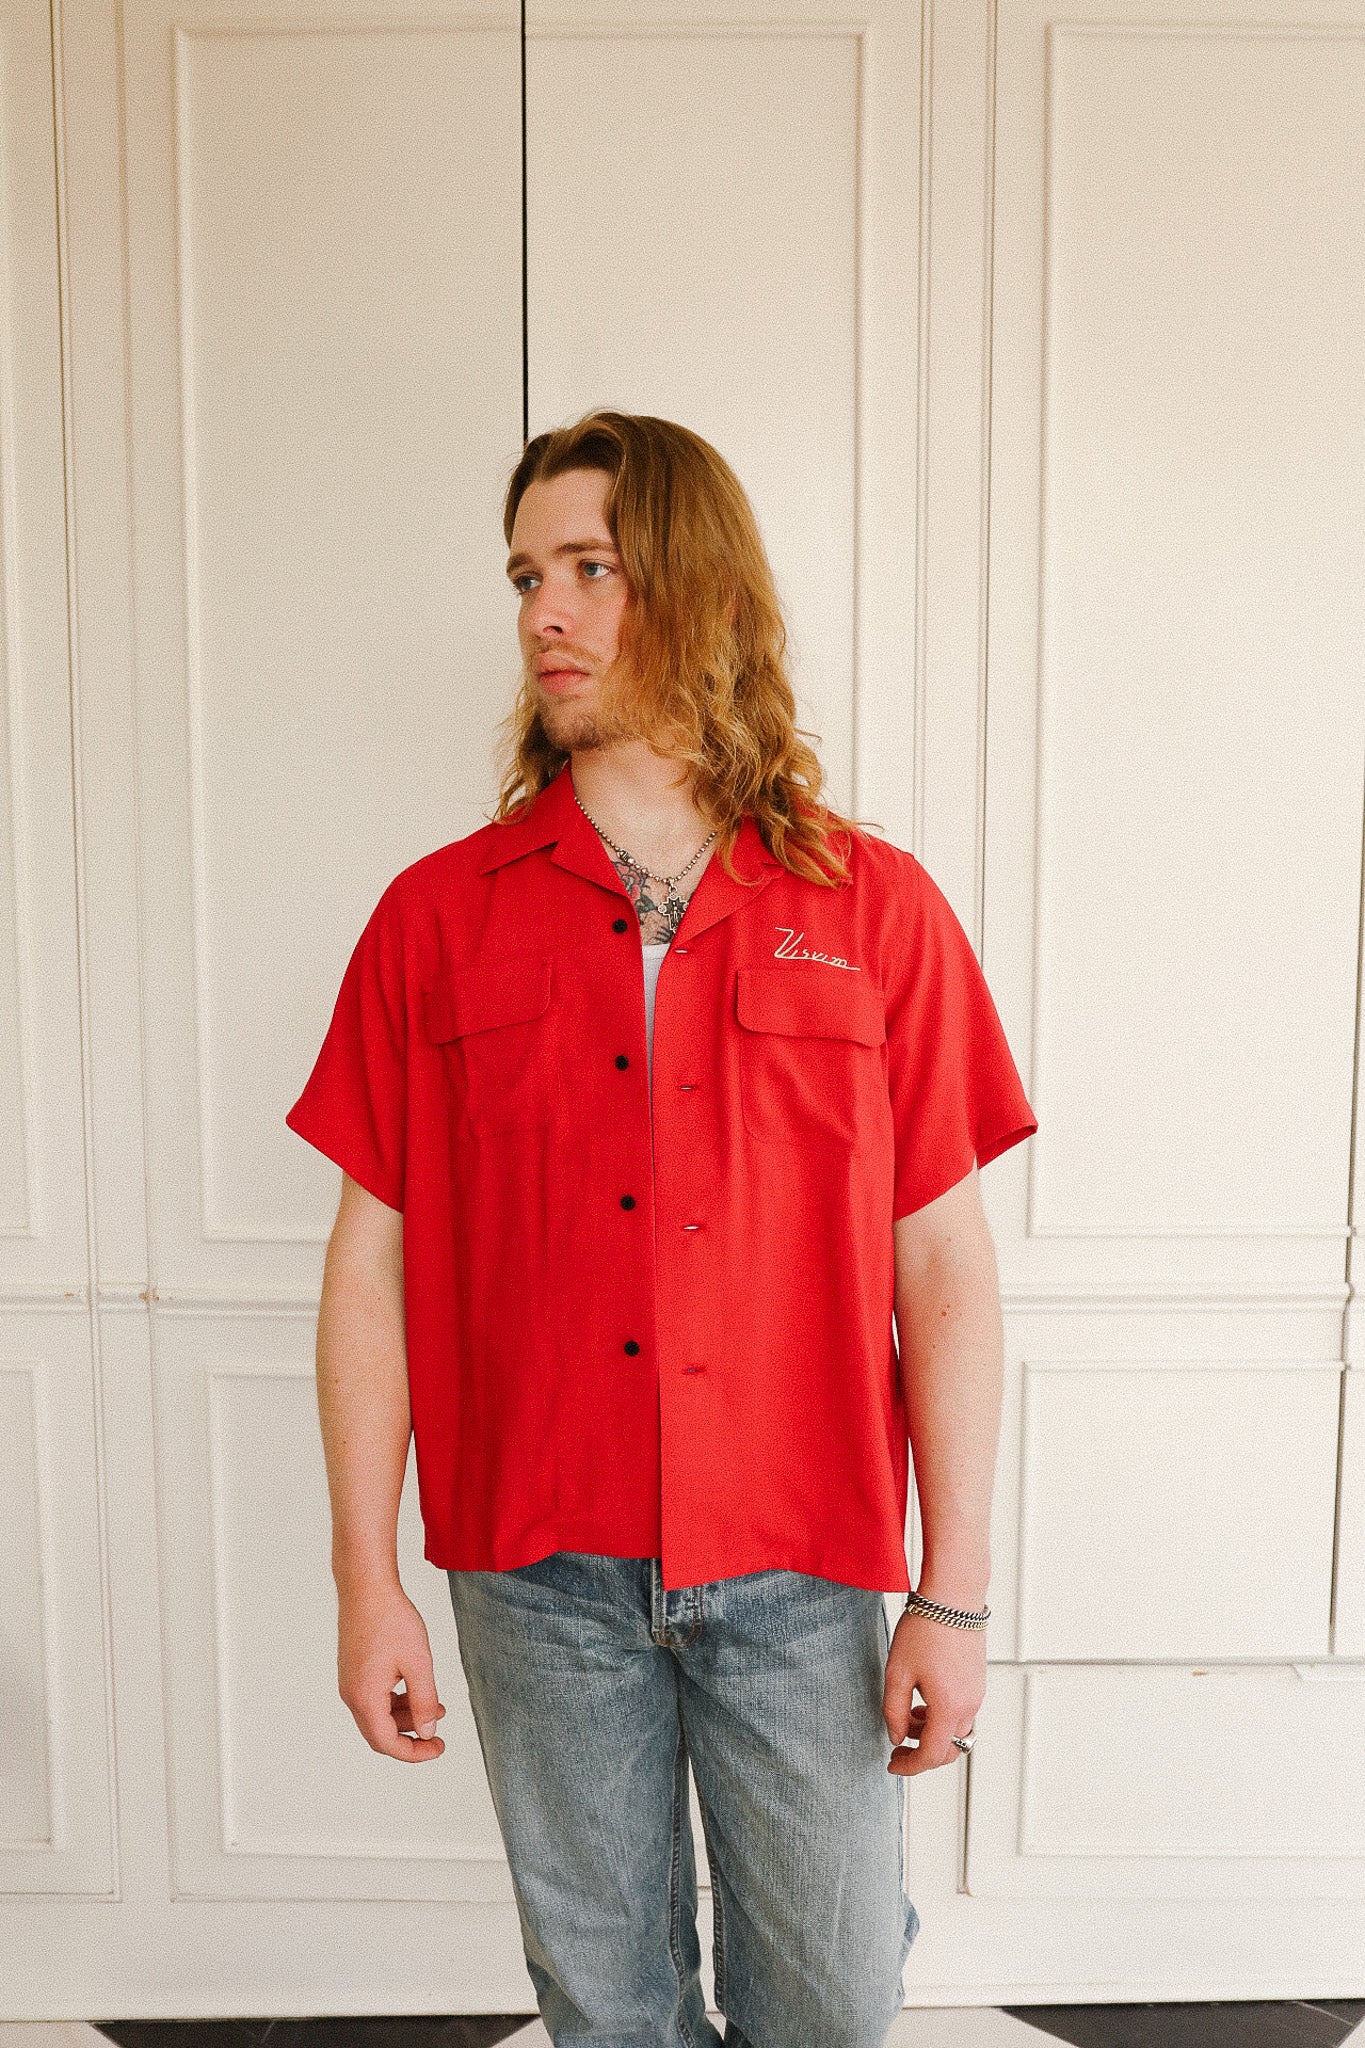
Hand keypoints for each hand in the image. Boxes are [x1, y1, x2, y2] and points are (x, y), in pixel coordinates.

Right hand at [336, 1579, 446, 1761]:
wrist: (367, 1588)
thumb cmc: (391, 1619)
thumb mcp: (418, 1663)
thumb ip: (424, 1702)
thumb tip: (427, 1732)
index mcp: (365, 1697)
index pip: (387, 1742)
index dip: (414, 1753)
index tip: (437, 1748)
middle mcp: (352, 1695)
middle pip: (380, 1734)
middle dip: (411, 1738)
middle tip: (437, 1737)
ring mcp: (350, 1682)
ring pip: (378, 1716)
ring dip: (406, 1718)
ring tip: (437, 1708)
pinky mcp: (354, 1671)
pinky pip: (374, 1699)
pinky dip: (396, 1702)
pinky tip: (416, 1690)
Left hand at [883, 1606, 984, 1775]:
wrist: (953, 1597)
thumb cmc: (924, 1630)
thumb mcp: (898, 1672)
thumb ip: (893, 1710)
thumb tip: (896, 1736)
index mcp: (949, 1709)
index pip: (931, 1755)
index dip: (909, 1766)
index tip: (891, 1764)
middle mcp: (969, 1706)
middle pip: (949, 1750)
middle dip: (922, 1754)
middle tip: (897, 1747)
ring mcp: (976, 1694)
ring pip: (956, 1732)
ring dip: (931, 1734)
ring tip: (906, 1715)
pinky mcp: (976, 1681)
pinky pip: (961, 1713)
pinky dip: (941, 1718)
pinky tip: (922, 1699)